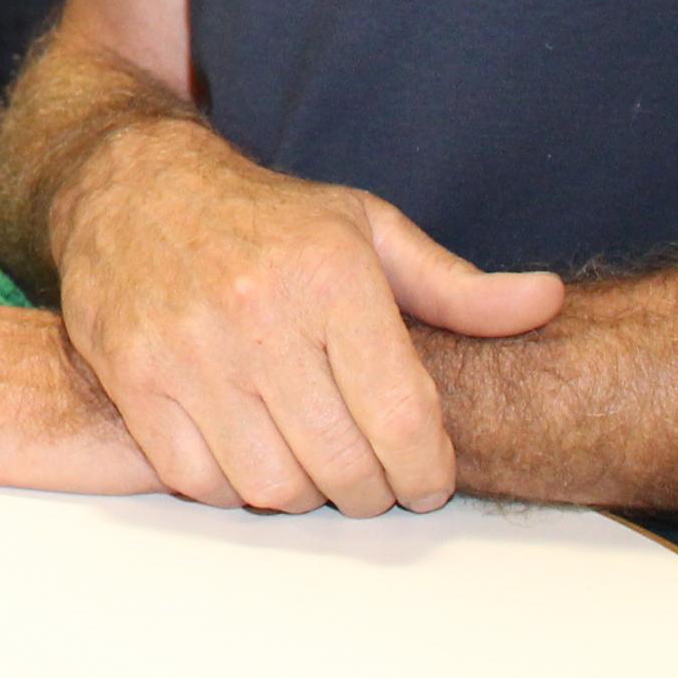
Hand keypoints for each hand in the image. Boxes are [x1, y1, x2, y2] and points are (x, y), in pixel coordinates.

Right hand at [56, 118, 561, 516]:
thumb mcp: (367, 229)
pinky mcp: (133, 376)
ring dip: (302, 492)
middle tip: (370, 477)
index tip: (424, 477)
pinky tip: (247, 451)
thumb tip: (544, 303)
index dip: (426, 473)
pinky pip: (197, 480)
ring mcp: (188, 348)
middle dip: (371, 491)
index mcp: (330, 276)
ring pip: (271, 486)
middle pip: (342, 467)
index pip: (403, 421)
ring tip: (309, 462)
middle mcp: (258, 312)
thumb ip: (457, 285)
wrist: (133, 184)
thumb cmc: (265, 217)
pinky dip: (230, 485)